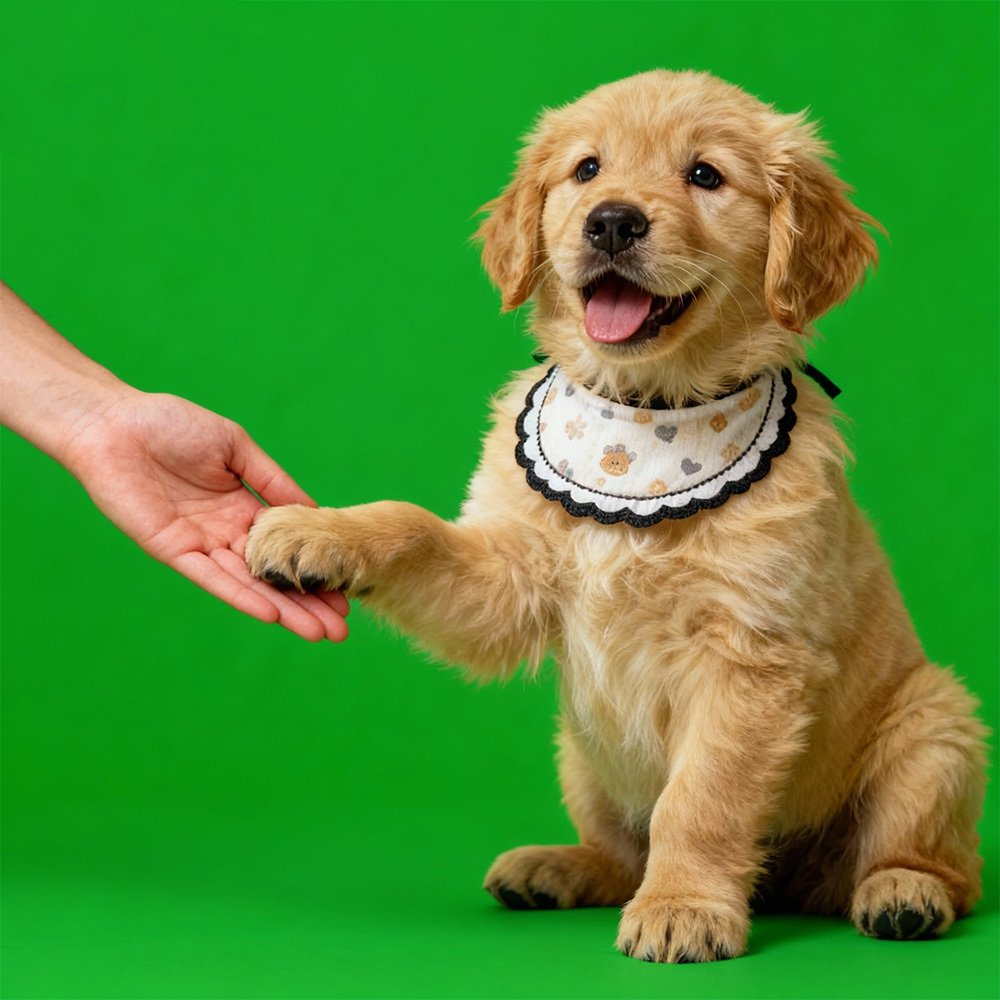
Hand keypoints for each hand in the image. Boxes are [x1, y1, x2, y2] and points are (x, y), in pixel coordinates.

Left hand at [62, 390, 348, 641]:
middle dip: (307, 603)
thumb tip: (313, 510)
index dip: (313, 570)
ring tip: (318, 632)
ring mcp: (200, 544)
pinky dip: (240, 596)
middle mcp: (224, 532)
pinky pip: (211, 578)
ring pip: (249, 585)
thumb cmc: (172, 424)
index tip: (346, 591)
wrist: (114, 424)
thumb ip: (272, 481)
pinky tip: (271, 615)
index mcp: (242, 507)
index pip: (285, 548)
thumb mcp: (236, 447)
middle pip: (273, 576)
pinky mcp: (173, 550)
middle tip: (340, 629)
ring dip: (283, 611)